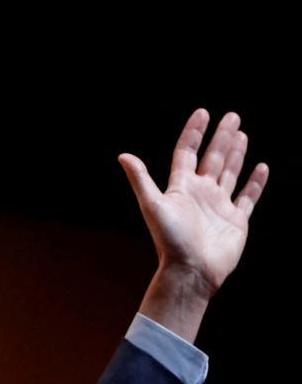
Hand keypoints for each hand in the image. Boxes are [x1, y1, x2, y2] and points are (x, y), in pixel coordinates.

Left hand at [118, 109, 268, 340]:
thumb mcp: (152, 204)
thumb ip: (140, 179)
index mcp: (181, 187)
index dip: (194, 133)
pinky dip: (255, 182)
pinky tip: (261, 167)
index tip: (202, 113)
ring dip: (236, 153)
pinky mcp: (236, 220)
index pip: (187, 152)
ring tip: (242, 133)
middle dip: (222, 137)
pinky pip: (248, 197)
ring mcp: (219, 206)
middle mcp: (200, 193)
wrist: (190, 270)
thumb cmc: (169, 239)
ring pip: (230, 173)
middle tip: (232, 116)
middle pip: (213, 158)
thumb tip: (123, 155)